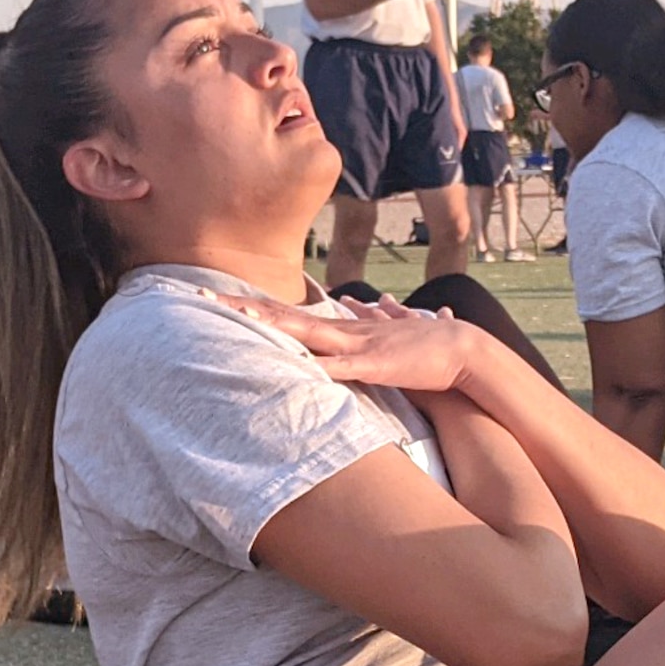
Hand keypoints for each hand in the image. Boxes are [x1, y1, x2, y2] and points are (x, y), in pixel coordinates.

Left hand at [210, 290, 472, 392]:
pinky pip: (337, 368)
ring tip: (235, 318)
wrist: (462, 350)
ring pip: (304, 334)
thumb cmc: (426, 349)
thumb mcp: (391, 331)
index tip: (222, 299)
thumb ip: (373, 317)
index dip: (256, 306)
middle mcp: (344, 330)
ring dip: (270, 327)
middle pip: (284, 316)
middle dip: (243, 308)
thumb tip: (360, 300)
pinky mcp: (373, 366)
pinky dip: (314, 367)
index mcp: (345, 327)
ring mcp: (357, 346)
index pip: (292, 313)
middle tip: (202, 297)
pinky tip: (292, 366)